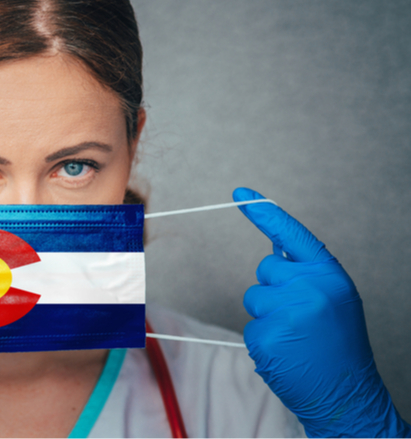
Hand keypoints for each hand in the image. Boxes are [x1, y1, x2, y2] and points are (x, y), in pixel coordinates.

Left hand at [233, 187, 409, 437]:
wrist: (348, 395)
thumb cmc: (339, 346)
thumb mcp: (334, 299)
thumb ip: (307, 273)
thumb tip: (275, 248)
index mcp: (328, 276)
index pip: (291, 235)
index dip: (264, 213)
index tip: (240, 193)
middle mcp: (308, 288)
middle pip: (265, 269)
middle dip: (274, 288)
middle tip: (300, 317)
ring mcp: (286, 312)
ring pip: (253, 298)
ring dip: (267, 316)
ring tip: (295, 337)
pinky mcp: (266, 337)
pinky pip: (250, 327)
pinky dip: (263, 340)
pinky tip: (286, 352)